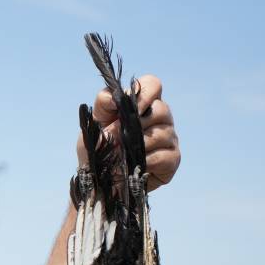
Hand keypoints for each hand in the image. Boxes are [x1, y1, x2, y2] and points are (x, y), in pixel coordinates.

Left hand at [75, 74, 180, 190]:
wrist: (99, 180)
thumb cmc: (98, 148)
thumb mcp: (93, 123)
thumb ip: (103, 104)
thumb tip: (114, 98)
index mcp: (142, 104)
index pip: (152, 84)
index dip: (145, 93)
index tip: (130, 109)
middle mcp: (160, 118)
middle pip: (162, 109)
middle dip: (139, 124)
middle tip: (122, 138)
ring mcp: (169, 139)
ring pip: (163, 134)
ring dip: (139, 145)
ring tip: (125, 154)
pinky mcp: (172, 160)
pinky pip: (166, 156)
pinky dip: (147, 161)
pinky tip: (136, 166)